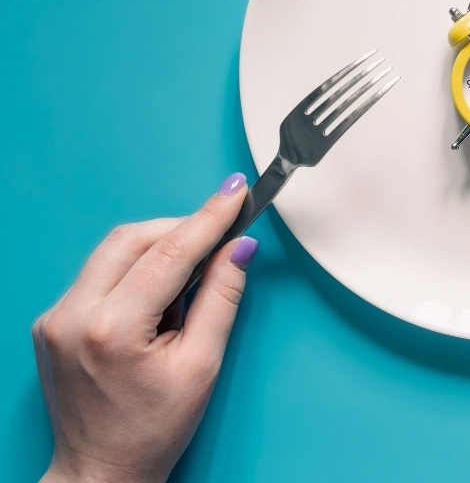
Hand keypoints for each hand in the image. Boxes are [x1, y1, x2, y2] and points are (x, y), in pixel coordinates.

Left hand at [32, 173, 258, 482]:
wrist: (100, 470)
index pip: (169, 252)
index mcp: (112, 329)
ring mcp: (55, 317)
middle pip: (134, 238)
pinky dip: (135, 269)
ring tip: (192, 277)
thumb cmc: (153, 429)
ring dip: (159, 246)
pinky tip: (158, 298)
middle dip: (182, 228)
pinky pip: (100, 273)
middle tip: (222, 230)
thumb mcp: (202, 365)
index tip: (235, 193)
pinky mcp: (52, 320)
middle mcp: (73, 315)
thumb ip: (221, 298)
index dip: (209, 218)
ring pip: (114, 250)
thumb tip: (238, 248)